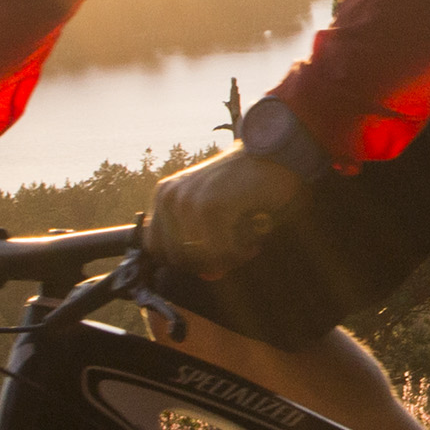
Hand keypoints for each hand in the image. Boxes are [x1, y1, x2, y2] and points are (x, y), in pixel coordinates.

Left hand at [148, 138, 310, 277]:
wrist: (273, 154)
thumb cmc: (246, 184)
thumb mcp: (213, 208)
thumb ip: (200, 240)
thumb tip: (206, 275)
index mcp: (165, 195)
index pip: (156, 248)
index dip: (183, 261)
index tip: (210, 258)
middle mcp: (170, 197)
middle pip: (176, 257)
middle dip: (207, 264)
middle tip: (234, 254)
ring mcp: (188, 201)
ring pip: (197, 258)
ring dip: (225, 260)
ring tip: (245, 246)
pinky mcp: (210, 207)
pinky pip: (218, 252)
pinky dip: (239, 254)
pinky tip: (252, 241)